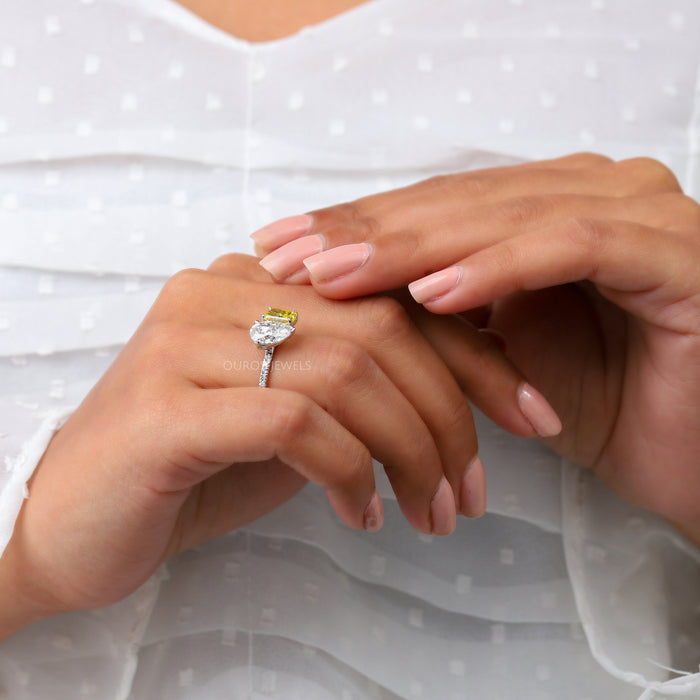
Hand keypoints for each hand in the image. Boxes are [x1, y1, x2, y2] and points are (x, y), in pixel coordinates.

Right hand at [0, 254, 538, 635]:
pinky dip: (348, 473)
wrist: (76, 517)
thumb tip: (464, 387)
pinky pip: (296, 421)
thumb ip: (359, 382)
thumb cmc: (197, 465)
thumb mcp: (296, 412)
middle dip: (452, 412)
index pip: (394, 298)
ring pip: (348, 373)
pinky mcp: (168, 405)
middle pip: (381, 328)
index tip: (531, 416)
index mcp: (258, 279)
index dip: (476, 354)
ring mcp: (189, 340)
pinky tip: (363, 517)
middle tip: (477, 489)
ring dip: (410, 452)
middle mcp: (221, 290)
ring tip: (431, 514)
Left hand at [253, 154, 699, 543]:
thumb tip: (354, 291)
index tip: (282, 250)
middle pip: (460, 205)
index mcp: (553, 209)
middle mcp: (596, 193)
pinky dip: (498, 268)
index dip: (356, 228)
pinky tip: (432, 295)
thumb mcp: (503, 351)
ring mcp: (640, 213)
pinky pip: (572, 248)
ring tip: (336, 275)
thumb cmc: (606, 404)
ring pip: (504, 217)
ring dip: (413, 247)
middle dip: (365, 232)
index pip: (438, 210)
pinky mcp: (675, 253)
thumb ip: (446, 309)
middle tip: (286, 256)